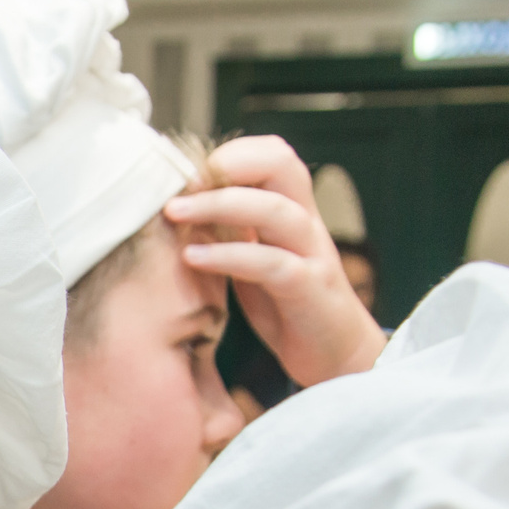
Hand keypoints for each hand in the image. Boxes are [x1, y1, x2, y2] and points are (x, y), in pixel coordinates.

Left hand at [166, 135, 386, 387]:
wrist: (334, 354)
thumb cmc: (286, 304)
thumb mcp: (253, 257)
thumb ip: (230, 230)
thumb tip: (177, 208)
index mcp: (291, 210)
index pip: (272, 156)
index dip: (230, 153)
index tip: (184, 170)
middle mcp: (304, 222)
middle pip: (280, 164)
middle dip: (227, 164)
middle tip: (178, 182)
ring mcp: (311, 254)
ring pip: (274, 209)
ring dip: (219, 204)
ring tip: (174, 212)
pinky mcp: (309, 289)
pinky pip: (271, 263)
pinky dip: (229, 255)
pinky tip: (194, 256)